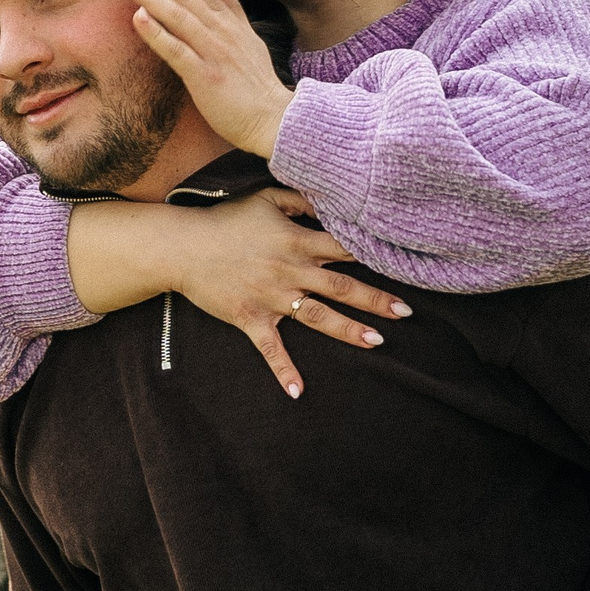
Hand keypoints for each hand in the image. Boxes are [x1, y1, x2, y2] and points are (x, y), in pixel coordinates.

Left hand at [121, 0, 293, 157]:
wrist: (275, 119)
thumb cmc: (255, 82)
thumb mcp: (247, 35)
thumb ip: (230, 4)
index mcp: (230, 19)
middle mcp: (222, 29)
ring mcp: (214, 51)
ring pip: (178, 14)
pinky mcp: (206, 76)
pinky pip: (178, 51)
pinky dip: (158, 33)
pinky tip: (138, 17)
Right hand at [170, 189, 411, 397]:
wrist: (183, 247)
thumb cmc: (226, 220)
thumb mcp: (266, 198)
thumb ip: (302, 199)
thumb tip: (333, 198)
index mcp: (297, 241)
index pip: (344, 247)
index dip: (374, 252)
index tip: (403, 260)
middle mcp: (290, 271)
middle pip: (342, 286)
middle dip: (376, 299)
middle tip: (406, 312)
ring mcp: (272, 298)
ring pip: (318, 316)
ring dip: (349, 330)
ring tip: (377, 341)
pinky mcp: (252, 318)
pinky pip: (271, 348)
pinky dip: (284, 371)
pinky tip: (299, 392)